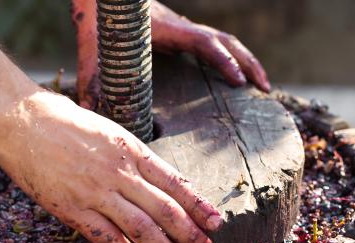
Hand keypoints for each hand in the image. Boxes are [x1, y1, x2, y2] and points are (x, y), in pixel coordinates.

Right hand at [0, 89, 222, 242]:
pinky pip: (104, 236)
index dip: (198, 205)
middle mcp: (119, 172)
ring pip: (141, 227)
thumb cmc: (65, 122)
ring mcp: (95, 191)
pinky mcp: (70, 208)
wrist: (20, 119)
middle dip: (190, 232)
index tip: (216, 222)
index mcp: (131, 150)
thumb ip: (134, 158)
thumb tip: (161, 182)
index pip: (175, 183)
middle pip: (165, 209)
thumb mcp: (110, 132)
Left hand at [71, 0, 270, 108]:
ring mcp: (184, 30)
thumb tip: (89, 109)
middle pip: (226, 41)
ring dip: (246, 61)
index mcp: (167, 31)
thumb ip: (91, 79)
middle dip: (249, 63)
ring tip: (262, 86)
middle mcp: (181, 28)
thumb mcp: (93, 49)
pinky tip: (237, 79)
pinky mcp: (183, 35)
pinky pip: (216, 46)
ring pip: (225, 41)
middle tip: (266, 88)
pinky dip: (232, 59)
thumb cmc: (98, 20)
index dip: (223, 61)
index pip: (204, 42)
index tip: (239, 81)